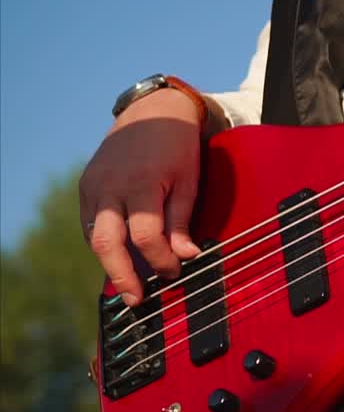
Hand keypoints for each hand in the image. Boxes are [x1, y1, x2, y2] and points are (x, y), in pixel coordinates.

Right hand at [79, 89, 204, 305]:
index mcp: (142, 183)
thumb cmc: (177, 146)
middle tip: (136, 300)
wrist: (151, 111)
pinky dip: (104, 243)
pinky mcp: (86, 186)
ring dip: (110, 263)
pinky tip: (120, 257)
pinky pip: (91, 223)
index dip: (160, 259)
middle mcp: (111, 186)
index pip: (146, 235)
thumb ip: (182, 219)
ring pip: (95, 236)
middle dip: (121, 275)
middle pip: (107, 242)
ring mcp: (93, 186)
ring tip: (129, 285)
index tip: (175, 272)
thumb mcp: (189, 179)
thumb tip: (186, 256)